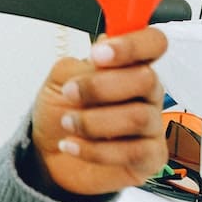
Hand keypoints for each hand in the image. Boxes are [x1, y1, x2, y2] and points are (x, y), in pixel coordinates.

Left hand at [23, 27, 168, 197]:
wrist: (48, 153)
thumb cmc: (60, 111)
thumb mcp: (61, 79)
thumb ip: (84, 64)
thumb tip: (105, 50)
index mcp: (129, 65)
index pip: (153, 43)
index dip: (132, 45)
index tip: (98, 55)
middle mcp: (146, 93)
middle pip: (147, 79)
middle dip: (101, 87)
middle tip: (71, 93)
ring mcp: (151, 126)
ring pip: (139, 117)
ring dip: (94, 121)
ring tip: (68, 123)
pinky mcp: (149, 158)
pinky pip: (134, 152)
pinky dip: (96, 150)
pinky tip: (74, 145)